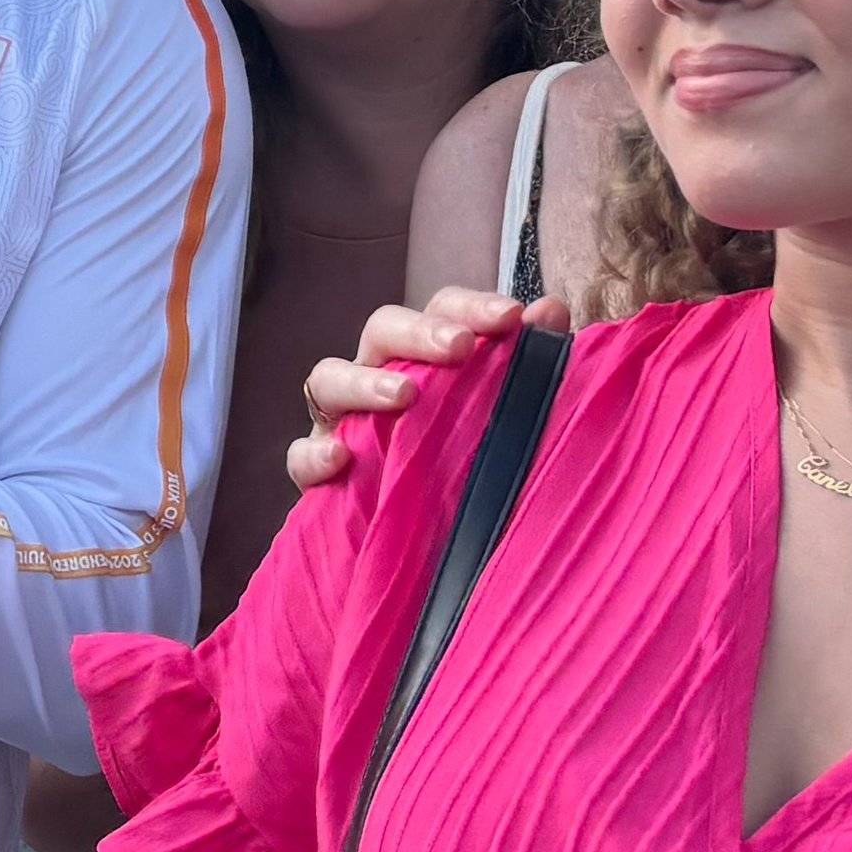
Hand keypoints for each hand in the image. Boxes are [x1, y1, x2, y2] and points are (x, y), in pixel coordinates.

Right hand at [285, 286, 549, 494]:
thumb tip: (551, 310)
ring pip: (328, 379)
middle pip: (381, 330)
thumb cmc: (475, 461)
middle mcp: (378, 377)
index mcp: (426, 358)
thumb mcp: (512, 413)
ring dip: (363, 382)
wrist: (433, 544)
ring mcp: (343, 421)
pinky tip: (340, 461)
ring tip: (402, 398)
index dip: (471, 307)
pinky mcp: (318, 471)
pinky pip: (300, 456)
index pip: (441, 312)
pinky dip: (313, 455)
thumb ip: (531, 365)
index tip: (511, 317)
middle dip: (419, 332)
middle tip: (460, 346)